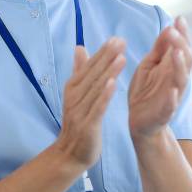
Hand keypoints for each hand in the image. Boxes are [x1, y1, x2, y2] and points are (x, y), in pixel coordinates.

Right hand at [54, 38, 125, 170]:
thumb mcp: (76, 94)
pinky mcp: (87, 124)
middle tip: (121, 41)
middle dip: (107, 57)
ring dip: (108, 72)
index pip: (89, 66)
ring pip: (96, 88)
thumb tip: (80, 47)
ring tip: (121, 57)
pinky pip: (97, 107)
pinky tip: (113, 84)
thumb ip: (79, 71)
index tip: (116, 38)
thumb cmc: (78, 122)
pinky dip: (104, 95)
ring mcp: (79, 110)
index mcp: (73, 87)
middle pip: (93, 74)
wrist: (70, 153)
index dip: (102, 52)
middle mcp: (74, 96)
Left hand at [129, 18, 191, 139]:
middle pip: (186, 59)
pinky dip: (173, 98)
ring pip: (182, 79)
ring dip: (180, 66)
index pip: (181, 47)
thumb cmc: (146, 91)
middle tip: (173, 31)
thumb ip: (159, 49)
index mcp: (172, 67)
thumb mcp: (149, 66)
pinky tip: (172, 90)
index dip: (182, 34)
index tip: (180, 18)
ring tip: (178, 53)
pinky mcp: (165, 111)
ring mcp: (173, 95)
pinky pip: (171, 105)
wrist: (140, 122)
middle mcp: (176, 79)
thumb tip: (168, 27)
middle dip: (181, 44)